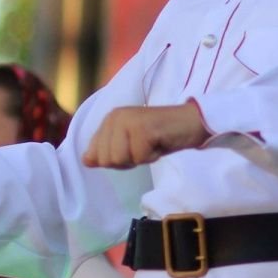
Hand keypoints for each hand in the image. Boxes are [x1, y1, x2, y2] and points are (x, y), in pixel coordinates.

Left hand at [81, 104, 210, 168]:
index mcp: (109, 119)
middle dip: (128, 161)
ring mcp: (128, 121)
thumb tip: (85, 161)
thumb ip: (106, 150)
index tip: (134, 148)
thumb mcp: (129, 144)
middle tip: (145, 146)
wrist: (191, 123)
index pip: (95, 155)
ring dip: (140, 159)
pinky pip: (139, 158)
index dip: (116, 160)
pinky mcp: (143, 128)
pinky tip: (160, 143)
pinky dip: (152, 157)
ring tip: (152, 144)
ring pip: (120, 160)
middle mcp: (115, 116)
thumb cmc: (161, 135)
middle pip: (107, 160)